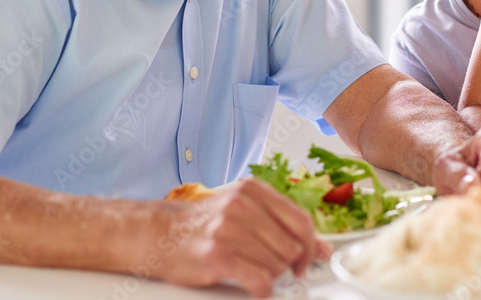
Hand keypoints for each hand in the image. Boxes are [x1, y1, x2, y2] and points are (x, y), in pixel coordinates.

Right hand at [155, 178, 329, 296]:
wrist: (157, 233)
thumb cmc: (203, 224)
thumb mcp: (245, 211)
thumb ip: (284, 225)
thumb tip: (323, 248)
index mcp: (253, 191)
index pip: (301, 221)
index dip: (310, 247)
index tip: (305, 260)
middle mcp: (242, 205)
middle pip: (291, 247)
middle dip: (286, 264)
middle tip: (269, 267)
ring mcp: (228, 229)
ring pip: (277, 266)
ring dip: (269, 275)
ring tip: (250, 269)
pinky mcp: (217, 255)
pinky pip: (260, 280)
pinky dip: (262, 289)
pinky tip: (253, 286)